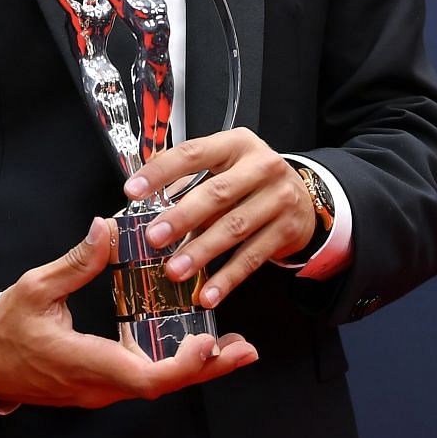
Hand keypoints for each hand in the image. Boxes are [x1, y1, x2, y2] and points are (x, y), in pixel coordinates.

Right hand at [0, 217, 258, 409]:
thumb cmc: (6, 329)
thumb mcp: (35, 287)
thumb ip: (75, 262)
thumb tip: (105, 230)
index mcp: (84, 362)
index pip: (143, 375)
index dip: (181, 365)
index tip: (208, 344)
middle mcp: (100, 384)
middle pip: (164, 384)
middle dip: (208, 368)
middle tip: (244, 349)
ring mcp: (103, 389)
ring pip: (159, 384)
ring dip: (198, 369)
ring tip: (234, 347)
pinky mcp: (104, 383)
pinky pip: (147, 378)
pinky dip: (177, 366)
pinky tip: (197, 348)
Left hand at [123, 128, 316, 308]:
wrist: (303, 197)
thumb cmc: (250, 180)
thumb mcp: (223, 165)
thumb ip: (186, 178)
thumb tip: (142, 199)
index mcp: (236, 144)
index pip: (193, 153)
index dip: (161, 172)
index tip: (132, 191)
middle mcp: (261, 167)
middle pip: (217, 193)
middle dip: (182, 217)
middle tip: (154, 237)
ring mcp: (279, 199)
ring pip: (234, 228)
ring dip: (201, 252)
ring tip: (175, 270)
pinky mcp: (287, 230)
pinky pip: (252, 258)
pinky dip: (228, 278)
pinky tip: (208, 293)